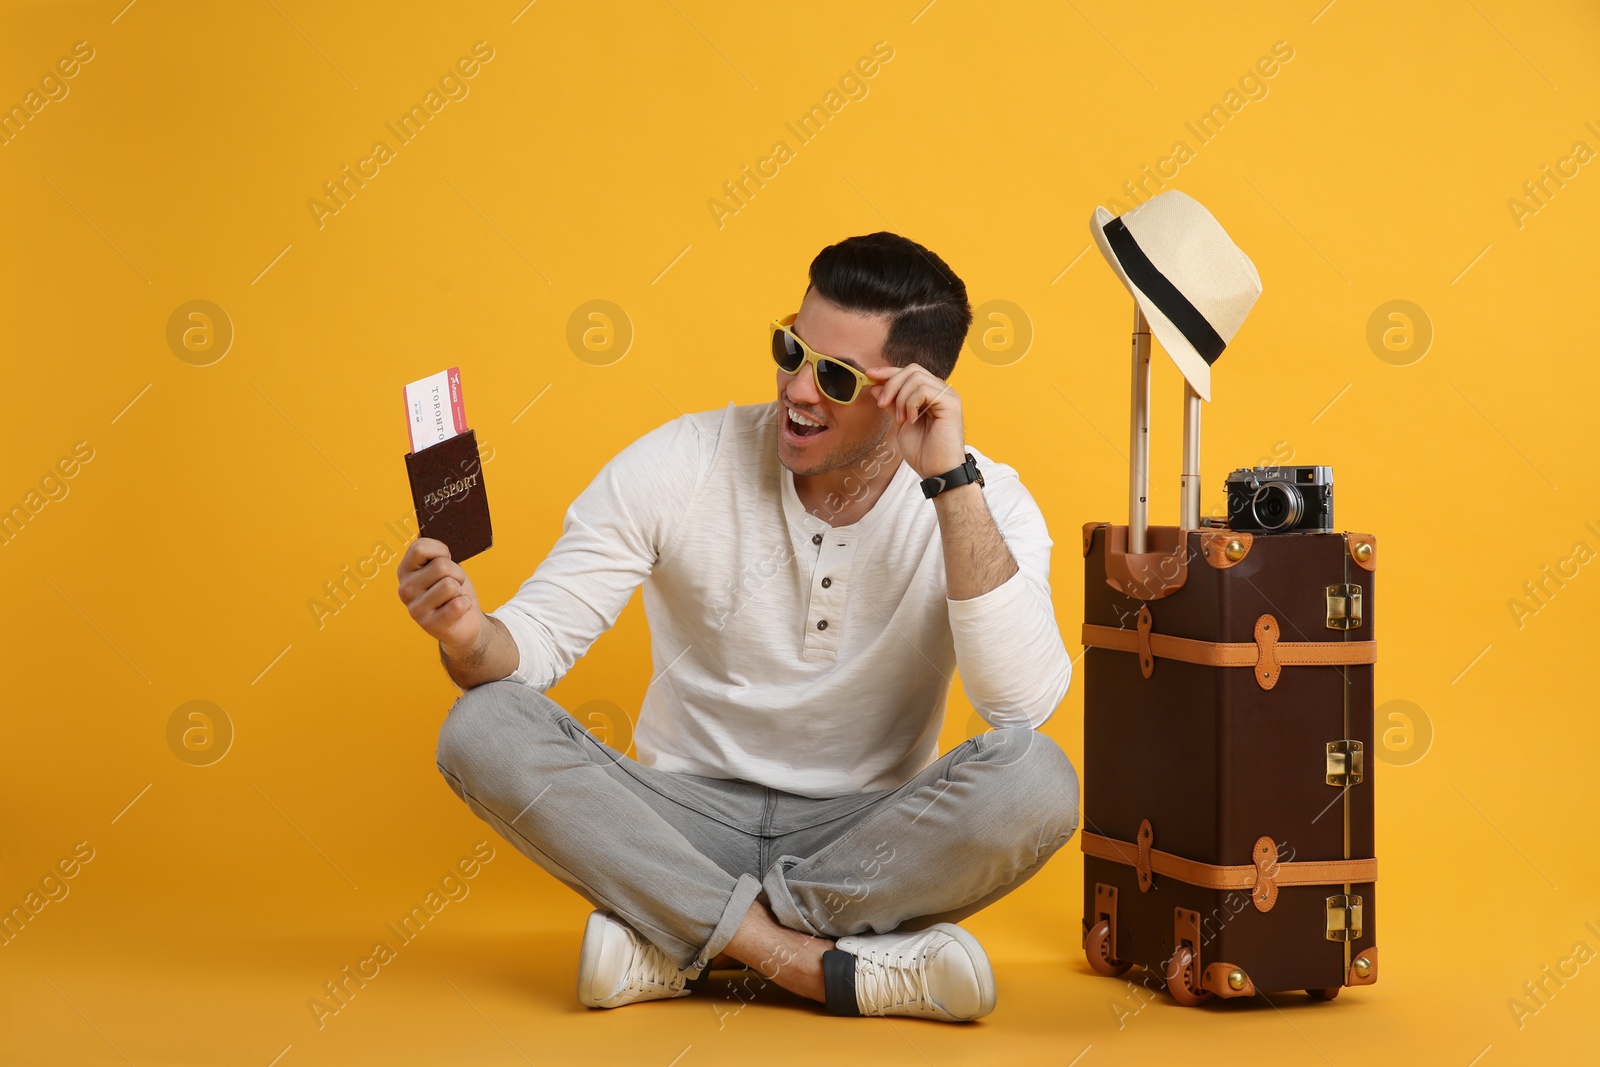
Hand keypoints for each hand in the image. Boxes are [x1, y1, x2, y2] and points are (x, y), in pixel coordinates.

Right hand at [397, 538, 482, 653]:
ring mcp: (415, 609)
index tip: (446, 557)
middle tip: (455, 582)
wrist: (463, 624)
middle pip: (441, 566)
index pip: (419, 547)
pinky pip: (458, 604)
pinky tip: (458, 610)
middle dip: (456, 572)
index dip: (440, 549)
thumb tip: (425, 528)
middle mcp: (405, 590)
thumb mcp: (442, 567)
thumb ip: (433, 551)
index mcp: (405, 570)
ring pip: (450, 585)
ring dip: (460, 590)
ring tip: (454, 597)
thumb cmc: (453, 591)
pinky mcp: (430, 625)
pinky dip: (465, 605)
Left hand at [864, 362, 964, 478]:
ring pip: (916, 378)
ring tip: (901, 419)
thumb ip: (891, 404)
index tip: (869, 375)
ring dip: (901, 398)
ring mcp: (947, 395)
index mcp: (930, 394)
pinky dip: (911, 403)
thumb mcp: (900, 424)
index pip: (909, 372)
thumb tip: (875, 386)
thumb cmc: (923, 452)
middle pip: (912, 370)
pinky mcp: (951, 403)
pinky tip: (911, 420)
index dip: (888, 372)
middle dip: (891, 384)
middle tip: (882, 404)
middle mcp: (941, 391)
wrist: (936, 472)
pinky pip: (924, 390)